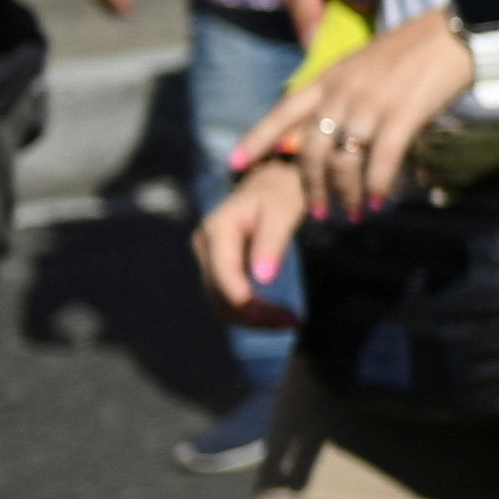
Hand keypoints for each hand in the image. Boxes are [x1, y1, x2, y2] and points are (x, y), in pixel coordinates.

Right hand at [194, 153, 305, 316]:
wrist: (273, 177)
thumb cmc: (281, 189)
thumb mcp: (283, 208)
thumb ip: (272, 241)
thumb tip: (263, 280)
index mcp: (217, 231)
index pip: (226, 280)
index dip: (252, 306)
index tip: (289, 319)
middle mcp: (205, 245)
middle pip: (220, 296)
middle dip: (255, 316)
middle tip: (294, 322)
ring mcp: (209, 256)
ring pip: (221, 301)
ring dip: (253, 318)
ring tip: (290, 320)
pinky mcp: (218, 264)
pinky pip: (228, 295)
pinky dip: (251, 309)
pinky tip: (278, 313)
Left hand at [232, 12, 479, 217]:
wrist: (454, 35)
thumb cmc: (413, 51)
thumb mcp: (363, 66)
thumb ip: (341, 94)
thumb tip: (328, 129)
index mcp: (329, 78)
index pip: (283, 112)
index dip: (257, 139)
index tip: (234, 164)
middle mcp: (342, 93)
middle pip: (312, 149)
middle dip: (311, 186)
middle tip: (317, 212)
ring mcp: (371, 106)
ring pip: (344, 161)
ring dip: (346, 193)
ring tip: (351, 213)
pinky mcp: (402, 117)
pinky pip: (381, 161)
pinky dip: (377, 186)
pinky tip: (379, 202)